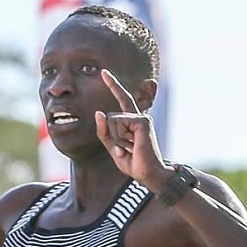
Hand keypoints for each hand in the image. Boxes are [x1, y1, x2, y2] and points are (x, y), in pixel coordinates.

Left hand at [94, 70, 168, 187]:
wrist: (148, 174)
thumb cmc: (132, 162)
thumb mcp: (112, 147)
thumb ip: (103, 131)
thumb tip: (99, 112)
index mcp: (131, 121)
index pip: (121, 99)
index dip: (113, 84)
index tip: (103, 72)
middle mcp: (138, 116)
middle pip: (109, 117)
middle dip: (111, 137)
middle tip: (126, 150)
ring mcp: (141, 118)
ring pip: (112, 121)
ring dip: (116, 139)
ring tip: (130, 148)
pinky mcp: (142, 122)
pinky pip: (119, 124)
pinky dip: (121, 139)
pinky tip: (133, 146)